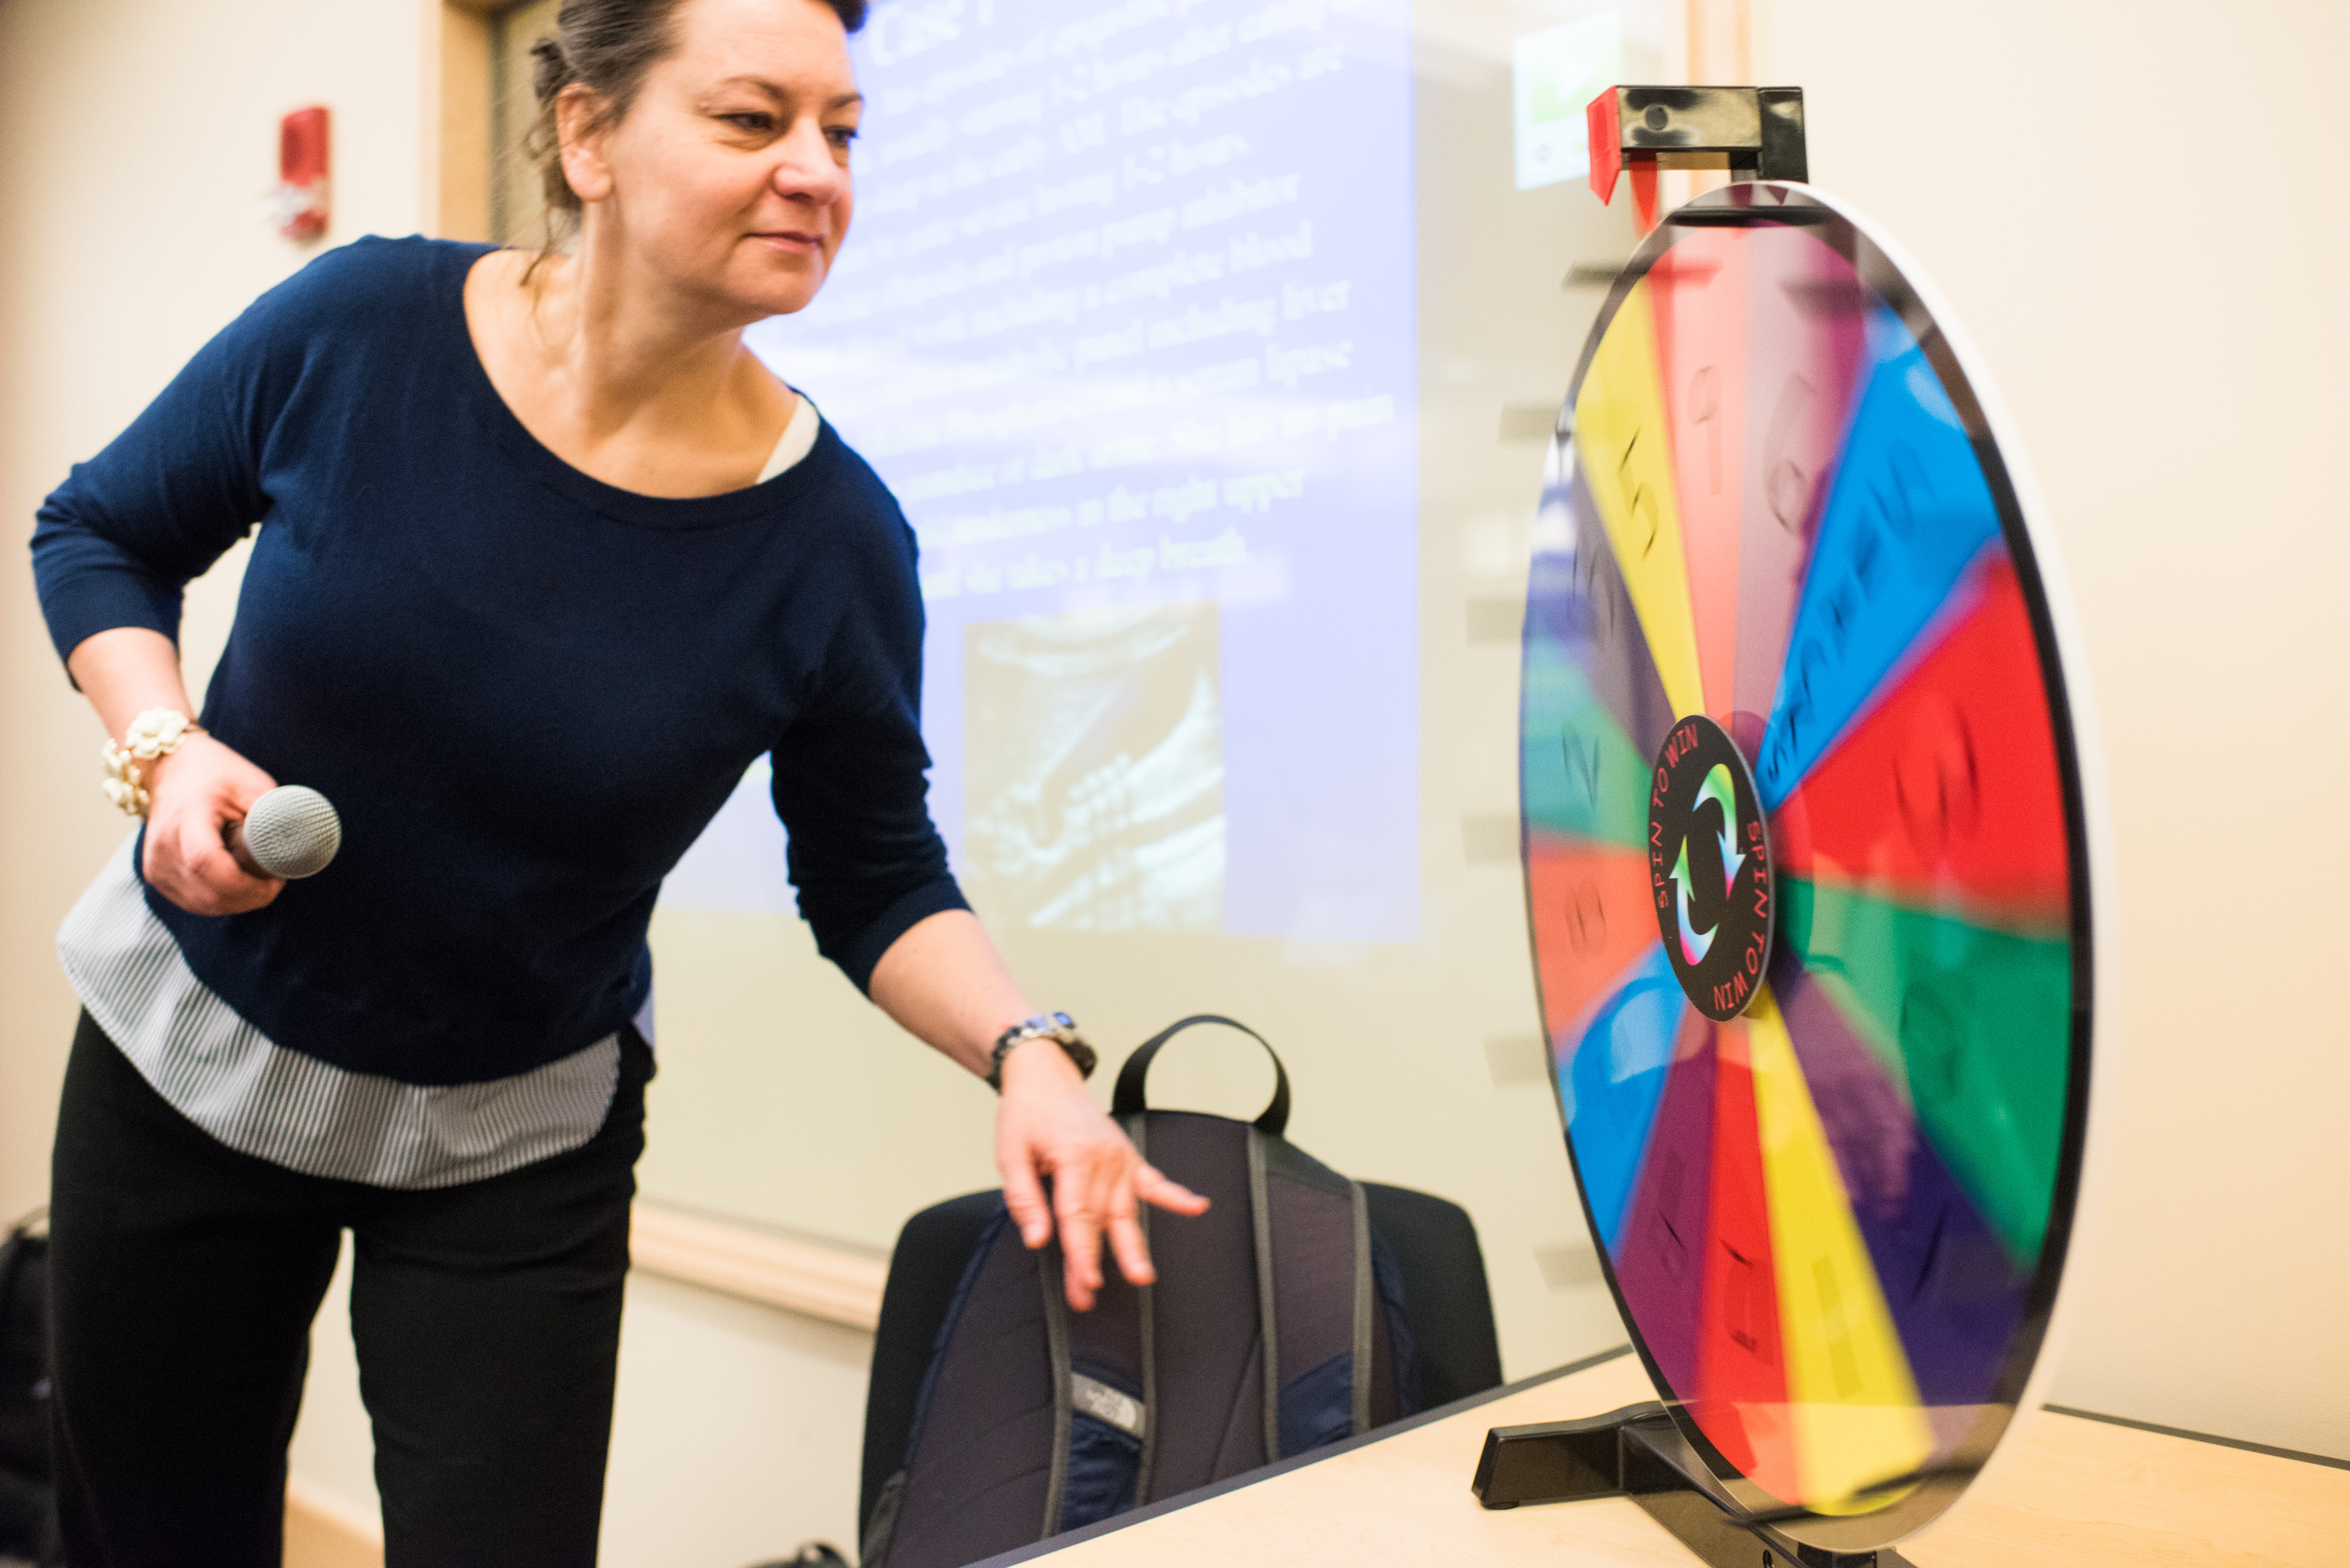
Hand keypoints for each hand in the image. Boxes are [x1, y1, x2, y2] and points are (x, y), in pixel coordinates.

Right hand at [140, 734, 283, 915]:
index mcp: (186, 817)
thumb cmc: (215, 773)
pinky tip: (237, 882)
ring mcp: (155, 865)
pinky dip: (221, 900)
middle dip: (251, 897)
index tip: (276, 880)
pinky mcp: (156, 876)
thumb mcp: (253, 785)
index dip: (246, 883)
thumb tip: (300, 850)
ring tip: (257, 878)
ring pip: (204, 905)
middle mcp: (163, 846)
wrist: (169, 768)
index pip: (206, 862)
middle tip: (274, 880)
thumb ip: (275, 817)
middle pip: (210, 894)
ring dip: (239, 901)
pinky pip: (194, 903)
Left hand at [995, 1040, 1208, 1310]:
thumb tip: (1037, 1238)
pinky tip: (1197, 1207)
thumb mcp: (1010, 1154)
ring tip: (1142, 1276)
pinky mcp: (1128, 1156)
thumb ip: (1024, 1199)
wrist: (1045, 1077)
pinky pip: (1154, 1181)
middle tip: (1088, 1295)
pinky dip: (1176, 1195)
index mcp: (1074, 1156)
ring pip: (1125, 1211)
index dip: (1081, 1253)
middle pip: (1101, 1220)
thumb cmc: (1026, 1114)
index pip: (1078, 1216)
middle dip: (1095, 1261)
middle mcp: (1104, 1157)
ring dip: (1130, 1247)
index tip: (1084, 1282)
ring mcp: (1121, 1157)